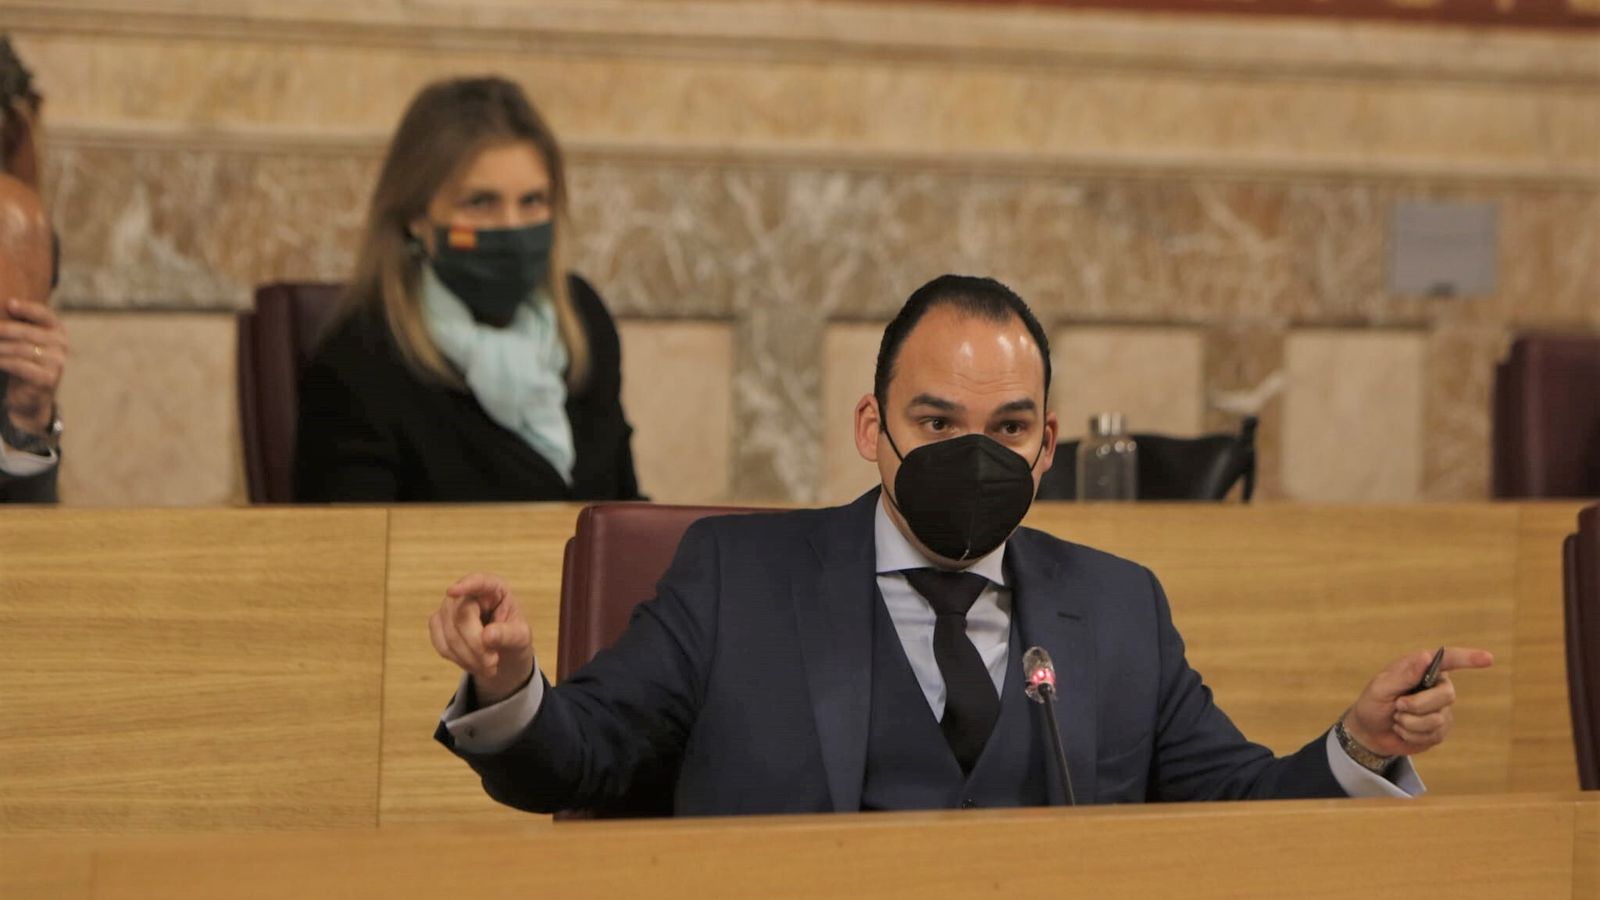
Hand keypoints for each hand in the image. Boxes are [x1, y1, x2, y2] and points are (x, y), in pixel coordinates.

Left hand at [0, 297, 66, 432]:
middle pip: (26, 332)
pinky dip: (2, 361)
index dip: (27, 308)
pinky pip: (19, 365)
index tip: (9, 304)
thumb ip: (20, 327)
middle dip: (2, 329)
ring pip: (20, 349)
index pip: (44, 315)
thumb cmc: (24, 364)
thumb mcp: (26, 342)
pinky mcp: (47, 379)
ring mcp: (56, 363)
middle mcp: (61, 346)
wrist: (31, 397)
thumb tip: (5, 307)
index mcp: (58, 332)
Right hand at [428, 573, 535, 706]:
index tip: (452, 592)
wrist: (503, 652)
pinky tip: (473, 663)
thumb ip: (508, 634)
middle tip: (493, 664)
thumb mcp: (521, 637)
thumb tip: (487, 636)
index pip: (479, 582)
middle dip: (476, 645)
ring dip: (468, 656)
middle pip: (461, 615)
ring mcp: (450, 607)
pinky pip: (441, 644)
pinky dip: (458, 659)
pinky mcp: (438, 624)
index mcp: (494, 588)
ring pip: (449, 633)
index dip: (466, 585)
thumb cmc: (514, 637)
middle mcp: (469, 593)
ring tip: (488, 667)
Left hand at [1343, 647, 1494, 757]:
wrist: (1370, 731)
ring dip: (1410, 722)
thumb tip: (1427, 657)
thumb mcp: (1381, 687)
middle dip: (1417, 705)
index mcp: (1423, 668)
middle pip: (1446, 695)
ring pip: (1437, 718)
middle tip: (1397, 706)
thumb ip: (1404, 674)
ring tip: (1397, 718)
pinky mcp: (1440, 729)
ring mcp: (1441, 708)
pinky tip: (1403, 730)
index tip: (1488, 659)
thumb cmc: (1373, 703)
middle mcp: (1437, 686)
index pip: (1450, 660)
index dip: (1470, 658)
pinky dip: (1411, 734)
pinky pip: (1433, 734)